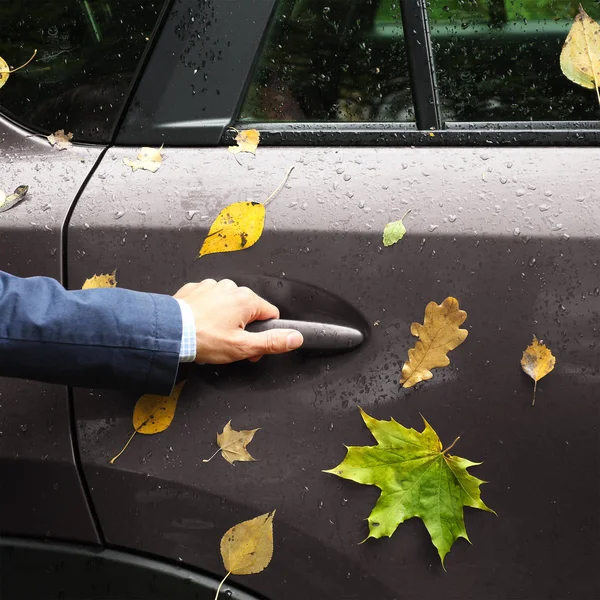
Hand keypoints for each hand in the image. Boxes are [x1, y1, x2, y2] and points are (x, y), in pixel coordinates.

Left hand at [174, 279, 302, 363]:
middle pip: (249, 311)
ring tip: (211, 336)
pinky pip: (210, 301)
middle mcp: (230, 288)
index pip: (270, 315)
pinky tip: (201, 326)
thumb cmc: (202, 339)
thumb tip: (295, 337)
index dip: (264, 336)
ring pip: (228, 306)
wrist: (169, 332)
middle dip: (243, 329)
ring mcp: (212, 286)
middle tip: (229, 346)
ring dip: (224, 320)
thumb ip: (272, 342)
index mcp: (246, 300)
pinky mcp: (196, 289)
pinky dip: (208, 313)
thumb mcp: (243, 347)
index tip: (251, 348)